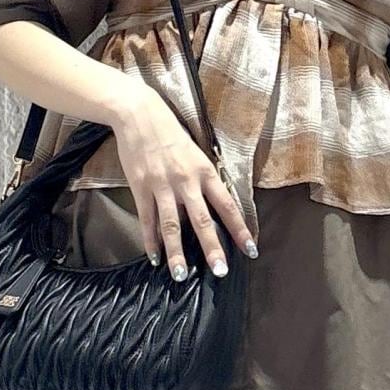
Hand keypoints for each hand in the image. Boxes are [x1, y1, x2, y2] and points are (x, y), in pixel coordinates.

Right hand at [110, 88, 257, 278]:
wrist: (139, 114)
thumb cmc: (170, 132)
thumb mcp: (195, 152)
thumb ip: (202, 179)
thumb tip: (210, 207)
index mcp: (205, 171)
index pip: (227, 206)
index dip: (240, 229)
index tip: (250, 250)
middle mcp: (186, 181)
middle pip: (202, 220)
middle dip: (212, 248)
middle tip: (220, 272)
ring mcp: (162, 185)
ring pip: (173, 226)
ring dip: (177, 252)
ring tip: (181, 275)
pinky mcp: (141, 187)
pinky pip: (148, 219)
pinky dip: (151, 240)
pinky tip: (154, 257)